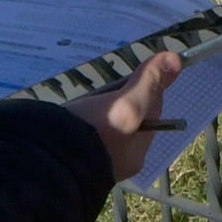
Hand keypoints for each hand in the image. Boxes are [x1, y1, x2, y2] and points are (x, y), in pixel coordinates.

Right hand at [66, 51, 182, 184]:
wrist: (46, 162)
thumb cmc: (91, 134)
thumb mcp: (125, 106)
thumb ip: (148, 83)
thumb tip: (175, 59)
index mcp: (137, 153)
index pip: (151, 112)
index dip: (146, 88)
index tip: (130, 73)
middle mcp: (119, 160)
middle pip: (128, 118)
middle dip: (119, 98)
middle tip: (103, 87)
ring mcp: (94, 160)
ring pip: (105, 124)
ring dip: (98, 108)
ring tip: (86, 98)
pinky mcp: (72, 156)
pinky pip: (84, 132)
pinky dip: (81, 119)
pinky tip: (71, 113)